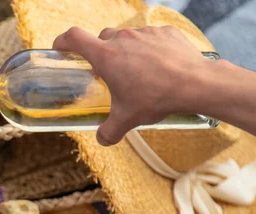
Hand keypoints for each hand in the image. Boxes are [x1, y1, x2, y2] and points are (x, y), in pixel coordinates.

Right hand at [53, 25, 210, 145]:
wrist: (195, 84)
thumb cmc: (156, 99)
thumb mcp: (127, 119)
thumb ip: (109, 131)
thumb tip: (102, 139)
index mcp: (106, 56)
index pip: (74, 38)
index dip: (63, 41)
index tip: (60, 47)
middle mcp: (123, 39)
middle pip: (102, 38)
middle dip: (101, 52)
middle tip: (108, 71)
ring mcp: (145, 33)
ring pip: (128, 38)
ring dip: (128, 51)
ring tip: (138, 72)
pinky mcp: (165, 32)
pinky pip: (151, 37)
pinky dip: (150, 49)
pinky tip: (158, 66)